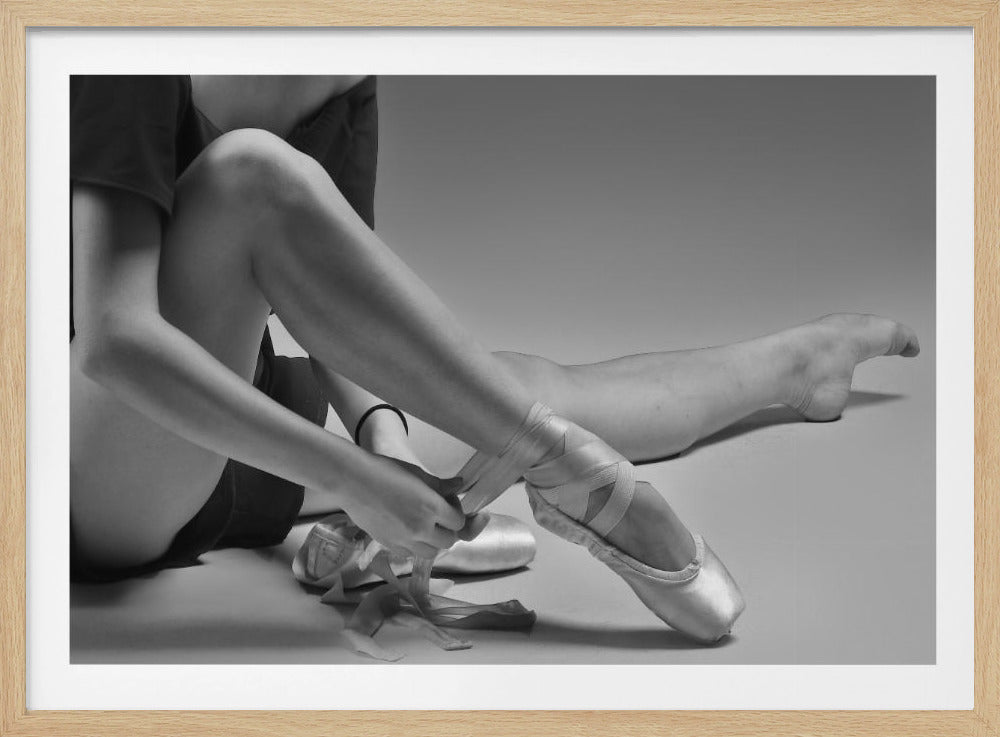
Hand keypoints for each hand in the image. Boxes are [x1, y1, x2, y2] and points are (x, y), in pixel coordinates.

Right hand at [363, 430, 486, 542]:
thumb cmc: (385, 471)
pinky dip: (414, 545)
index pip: (459, 522)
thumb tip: (458, 486)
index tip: (447, 502)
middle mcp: (420, 528)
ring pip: (431, 553)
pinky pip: (410, 554)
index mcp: (431, 507)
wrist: (353, 481)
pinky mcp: (389, 545)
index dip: (456, 512)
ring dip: (432, 541)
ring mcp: (404, 540)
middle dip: (447, 529)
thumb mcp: (417, 474)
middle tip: (438, 515)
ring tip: (423, 524)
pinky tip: (407, 529)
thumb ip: (441, 485)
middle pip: (448, 541)